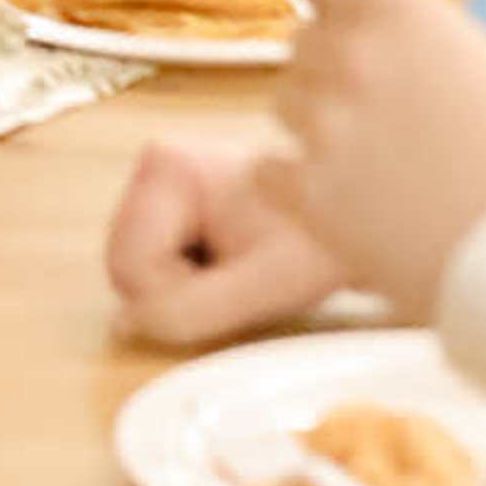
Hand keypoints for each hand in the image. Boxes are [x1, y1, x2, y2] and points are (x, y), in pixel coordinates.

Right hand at [101, 129, 338, 348]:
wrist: (361, 213)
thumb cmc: (321, 242)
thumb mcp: (266, 285)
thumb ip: (192, 308)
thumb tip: (124, 323)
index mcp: (170, 166)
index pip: (131, 267)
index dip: (177, 296)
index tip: (238, 283)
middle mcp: (156, 162)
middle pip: (124, 265)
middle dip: (175, 290)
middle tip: (238, 280)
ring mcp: (160, 177)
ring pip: (134, 267)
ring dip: (181, 286)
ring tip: (238, 268)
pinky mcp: (169, 196)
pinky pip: (150, 260)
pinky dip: (185, 276)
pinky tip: (230, 260)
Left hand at [268, 0, 485, 319]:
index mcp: (406, 14)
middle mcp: (352, 61)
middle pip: (305, 36)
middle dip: (334, 55)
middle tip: (378, 87)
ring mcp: (323, 130)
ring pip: (285, 97)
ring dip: (315, 111)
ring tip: (368, 145)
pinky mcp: (309, 198)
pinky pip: (268, 167)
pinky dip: (292, 174)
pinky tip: (335, 186)